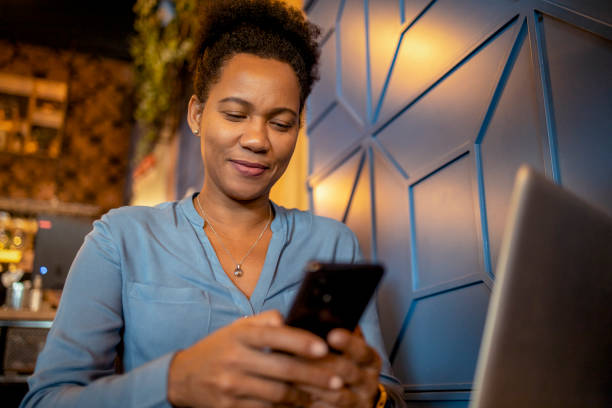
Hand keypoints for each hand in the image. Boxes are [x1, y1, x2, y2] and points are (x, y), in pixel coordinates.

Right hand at [167, 310, 345, 407]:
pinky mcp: (229, 407)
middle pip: (282, 369)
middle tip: (338, 379)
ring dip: (303, 397)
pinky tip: (299, 406)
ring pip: (277, 394)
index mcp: (240, 335)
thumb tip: (289, 319)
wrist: (182, 377)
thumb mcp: (236, 328)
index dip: (301, 342)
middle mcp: (235, 359)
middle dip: (314, 376)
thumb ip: (264, 321)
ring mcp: (231, 385)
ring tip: (323, 395)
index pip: (274, 336)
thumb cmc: (218, 348)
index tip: (324, 348)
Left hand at [298, 328, 381, 407]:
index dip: (348, 342)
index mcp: (370, 360)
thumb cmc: (347, 365)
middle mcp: (368, 381)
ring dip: (312, 384)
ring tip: (291, 375)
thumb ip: (340, 332)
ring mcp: (359, 401)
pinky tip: (293, 394)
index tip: (332, 334)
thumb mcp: (350, 349)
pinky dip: (309, 402)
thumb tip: (321, 312)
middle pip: (347, 371)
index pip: (362, 350)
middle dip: (322, 362)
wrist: (357, 398)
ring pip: (336, 394)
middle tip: (299, 354)